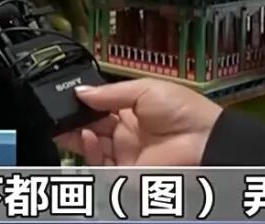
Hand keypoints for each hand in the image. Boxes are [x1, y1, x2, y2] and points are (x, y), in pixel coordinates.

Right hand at [55, 78, 222, 165]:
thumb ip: (110, 93)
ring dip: (76, 135)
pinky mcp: (125, 175)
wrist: (205, 142)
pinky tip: (87, 135)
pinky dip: (87, 151)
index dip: (84, 104)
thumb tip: (81, 91)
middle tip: (60, 109)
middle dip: (74, 120)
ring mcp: (125, 156)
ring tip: (68, 120)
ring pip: (89, 148)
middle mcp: (127, 135)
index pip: (100, 109)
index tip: (69, 96)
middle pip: (91, 129)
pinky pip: (98, 165)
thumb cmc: (185, 112)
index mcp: (133, 112)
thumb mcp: (145, 89)